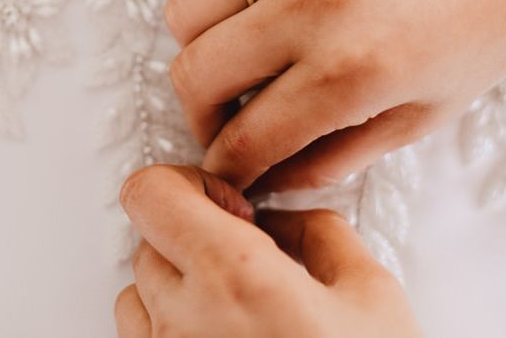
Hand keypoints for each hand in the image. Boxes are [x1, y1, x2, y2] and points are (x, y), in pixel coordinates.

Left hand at [115, 165, 422, 337]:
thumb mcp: (370, 294)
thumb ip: (319, 231)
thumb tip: (282, 220)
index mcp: (234, 277)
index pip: (149, 192)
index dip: (182, 183)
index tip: (222, 201)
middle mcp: (185, 321)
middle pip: (147, 238)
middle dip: (190, 234)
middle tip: (238, 254)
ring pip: (135, 291)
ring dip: (173, 284)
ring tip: (229, 305)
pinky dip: (168, 328)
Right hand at [165, 0, 505, 189]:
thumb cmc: (480, 31)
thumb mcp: (418, 118)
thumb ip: (330, 159)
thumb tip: (266, 178)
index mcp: (352, 69)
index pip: (247, 137)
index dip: (227, 168)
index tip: (226, 171)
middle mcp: (312, 3)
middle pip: (192, 74)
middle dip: (199, 117)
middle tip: (225, 121)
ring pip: (185, 13)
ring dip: (202, 50)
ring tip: (241, 59)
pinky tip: (259, 6)